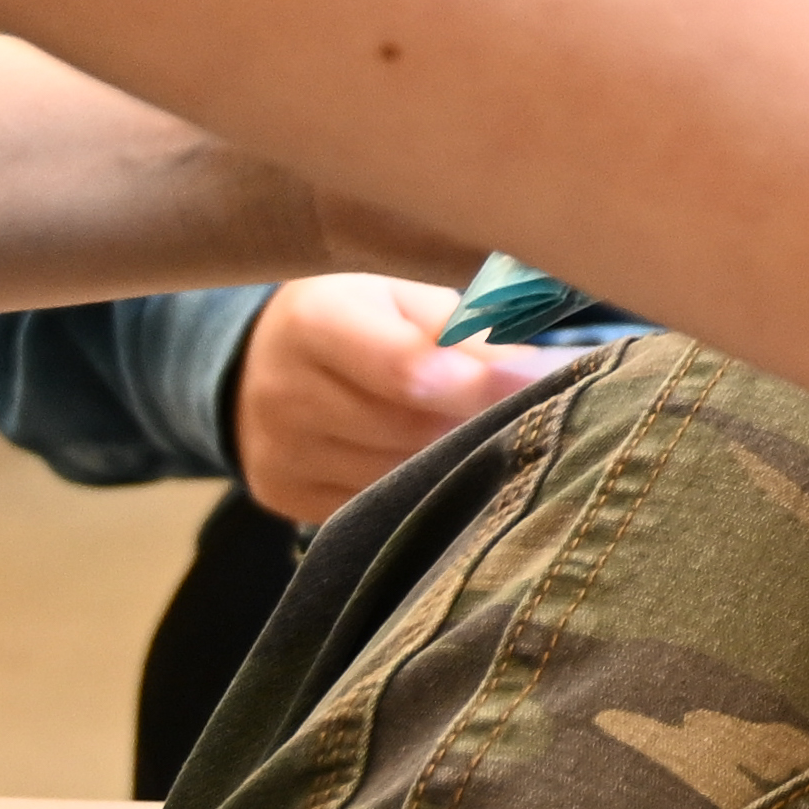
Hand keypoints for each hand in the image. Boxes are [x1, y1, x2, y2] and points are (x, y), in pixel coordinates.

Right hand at [235, 266, 564, 523]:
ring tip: (485, 438)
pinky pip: (373, 509)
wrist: (260, 361)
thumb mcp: (403, 298)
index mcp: (315, 322)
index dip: (484, 383)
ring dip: (454, 463)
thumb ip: (467, 331)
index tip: (547, 383)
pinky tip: (444, 473)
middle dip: (476, 424)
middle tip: (531, 412)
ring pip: (396, 479)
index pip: (409, 369)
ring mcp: (280, 453)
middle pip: (410, 430)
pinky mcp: (285, 496)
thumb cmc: (358, 318)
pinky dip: (418, 494)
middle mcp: (285, 392)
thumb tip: (547, 373)